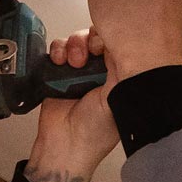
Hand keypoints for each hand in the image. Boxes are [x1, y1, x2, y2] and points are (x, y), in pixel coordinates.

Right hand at [25, 29, 118, 181]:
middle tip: (90, 53)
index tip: (105, 46)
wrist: (64, 144)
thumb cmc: (95, 131)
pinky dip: (57, 50)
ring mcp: (80, 71)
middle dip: (92, 40)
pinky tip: (60, 62)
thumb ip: (121, 69)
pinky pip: (58, 49)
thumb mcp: (116, 96)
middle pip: (98, 37)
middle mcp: (101, 72)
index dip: (113, 39)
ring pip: (78, 39)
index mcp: (120, 77)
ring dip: (74, 45)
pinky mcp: (59, 72)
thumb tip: (124, 44)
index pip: (120, 45)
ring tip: (73, 64)